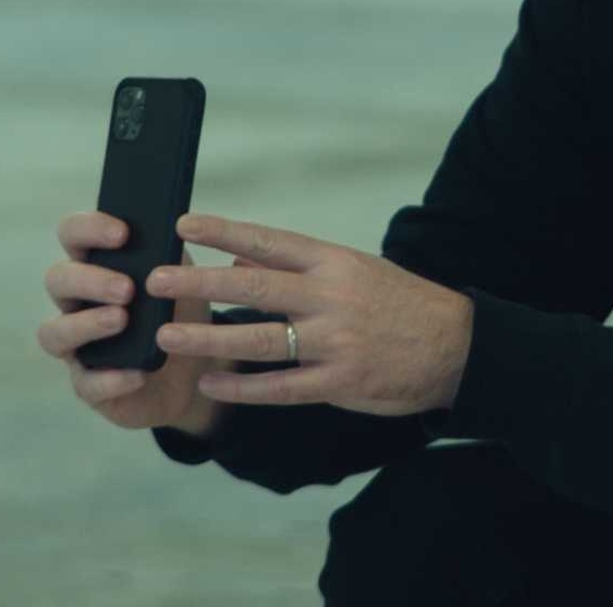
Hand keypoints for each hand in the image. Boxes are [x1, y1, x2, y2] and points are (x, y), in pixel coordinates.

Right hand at [37, 211, 223, 435]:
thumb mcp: (182, 278)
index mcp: (95, 264)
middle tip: (127, 288)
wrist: (198, 367)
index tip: (122, 233)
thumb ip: (171, 256)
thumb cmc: (178, 311)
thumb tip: (173, 230)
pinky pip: (86, 384)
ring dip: (86, 324)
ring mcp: (77, 345)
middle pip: (57, 280)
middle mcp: (76, 302)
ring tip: (121, 320)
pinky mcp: (88, 385)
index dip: (88, 228)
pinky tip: (138, 373)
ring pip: (54, 333)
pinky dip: (111, 379)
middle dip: (90, 280)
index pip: (73, 234)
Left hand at [143, 212, 474, 417]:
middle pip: (254, 287)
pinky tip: (210, 383)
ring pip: (261, 340)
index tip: (184, 224)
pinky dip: (244, 387)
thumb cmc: (399, 302)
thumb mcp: (353, 269)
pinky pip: (282, 387)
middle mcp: (332, 297)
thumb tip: (240, 259)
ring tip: (167, 337)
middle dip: (200, 284)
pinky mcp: (341, 382)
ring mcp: (336, 342)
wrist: (456, 345)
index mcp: (334, 261)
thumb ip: (297, 266)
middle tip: (156, 282)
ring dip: (208, 339)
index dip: (224, 231)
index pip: (270, 240)